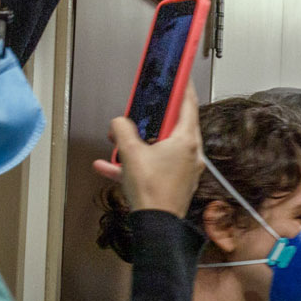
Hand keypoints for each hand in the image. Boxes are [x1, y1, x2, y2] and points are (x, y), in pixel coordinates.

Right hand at [93, 83, 201, 215]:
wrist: (156, 226)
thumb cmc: (151, 191)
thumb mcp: (130, 152)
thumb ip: (122, 129)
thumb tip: (119, 123)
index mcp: (186, 140)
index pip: (187, 104)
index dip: (183, 86)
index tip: (181, 74)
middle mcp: (191, 153)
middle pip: (171, 125)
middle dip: (149, 119)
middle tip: (139, 110)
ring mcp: (184, 169)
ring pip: (159, 146)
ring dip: (137, 143)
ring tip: (117, 142)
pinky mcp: (175, 182)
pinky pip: (153, 165)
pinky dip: (135, 163)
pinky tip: (109, 166)